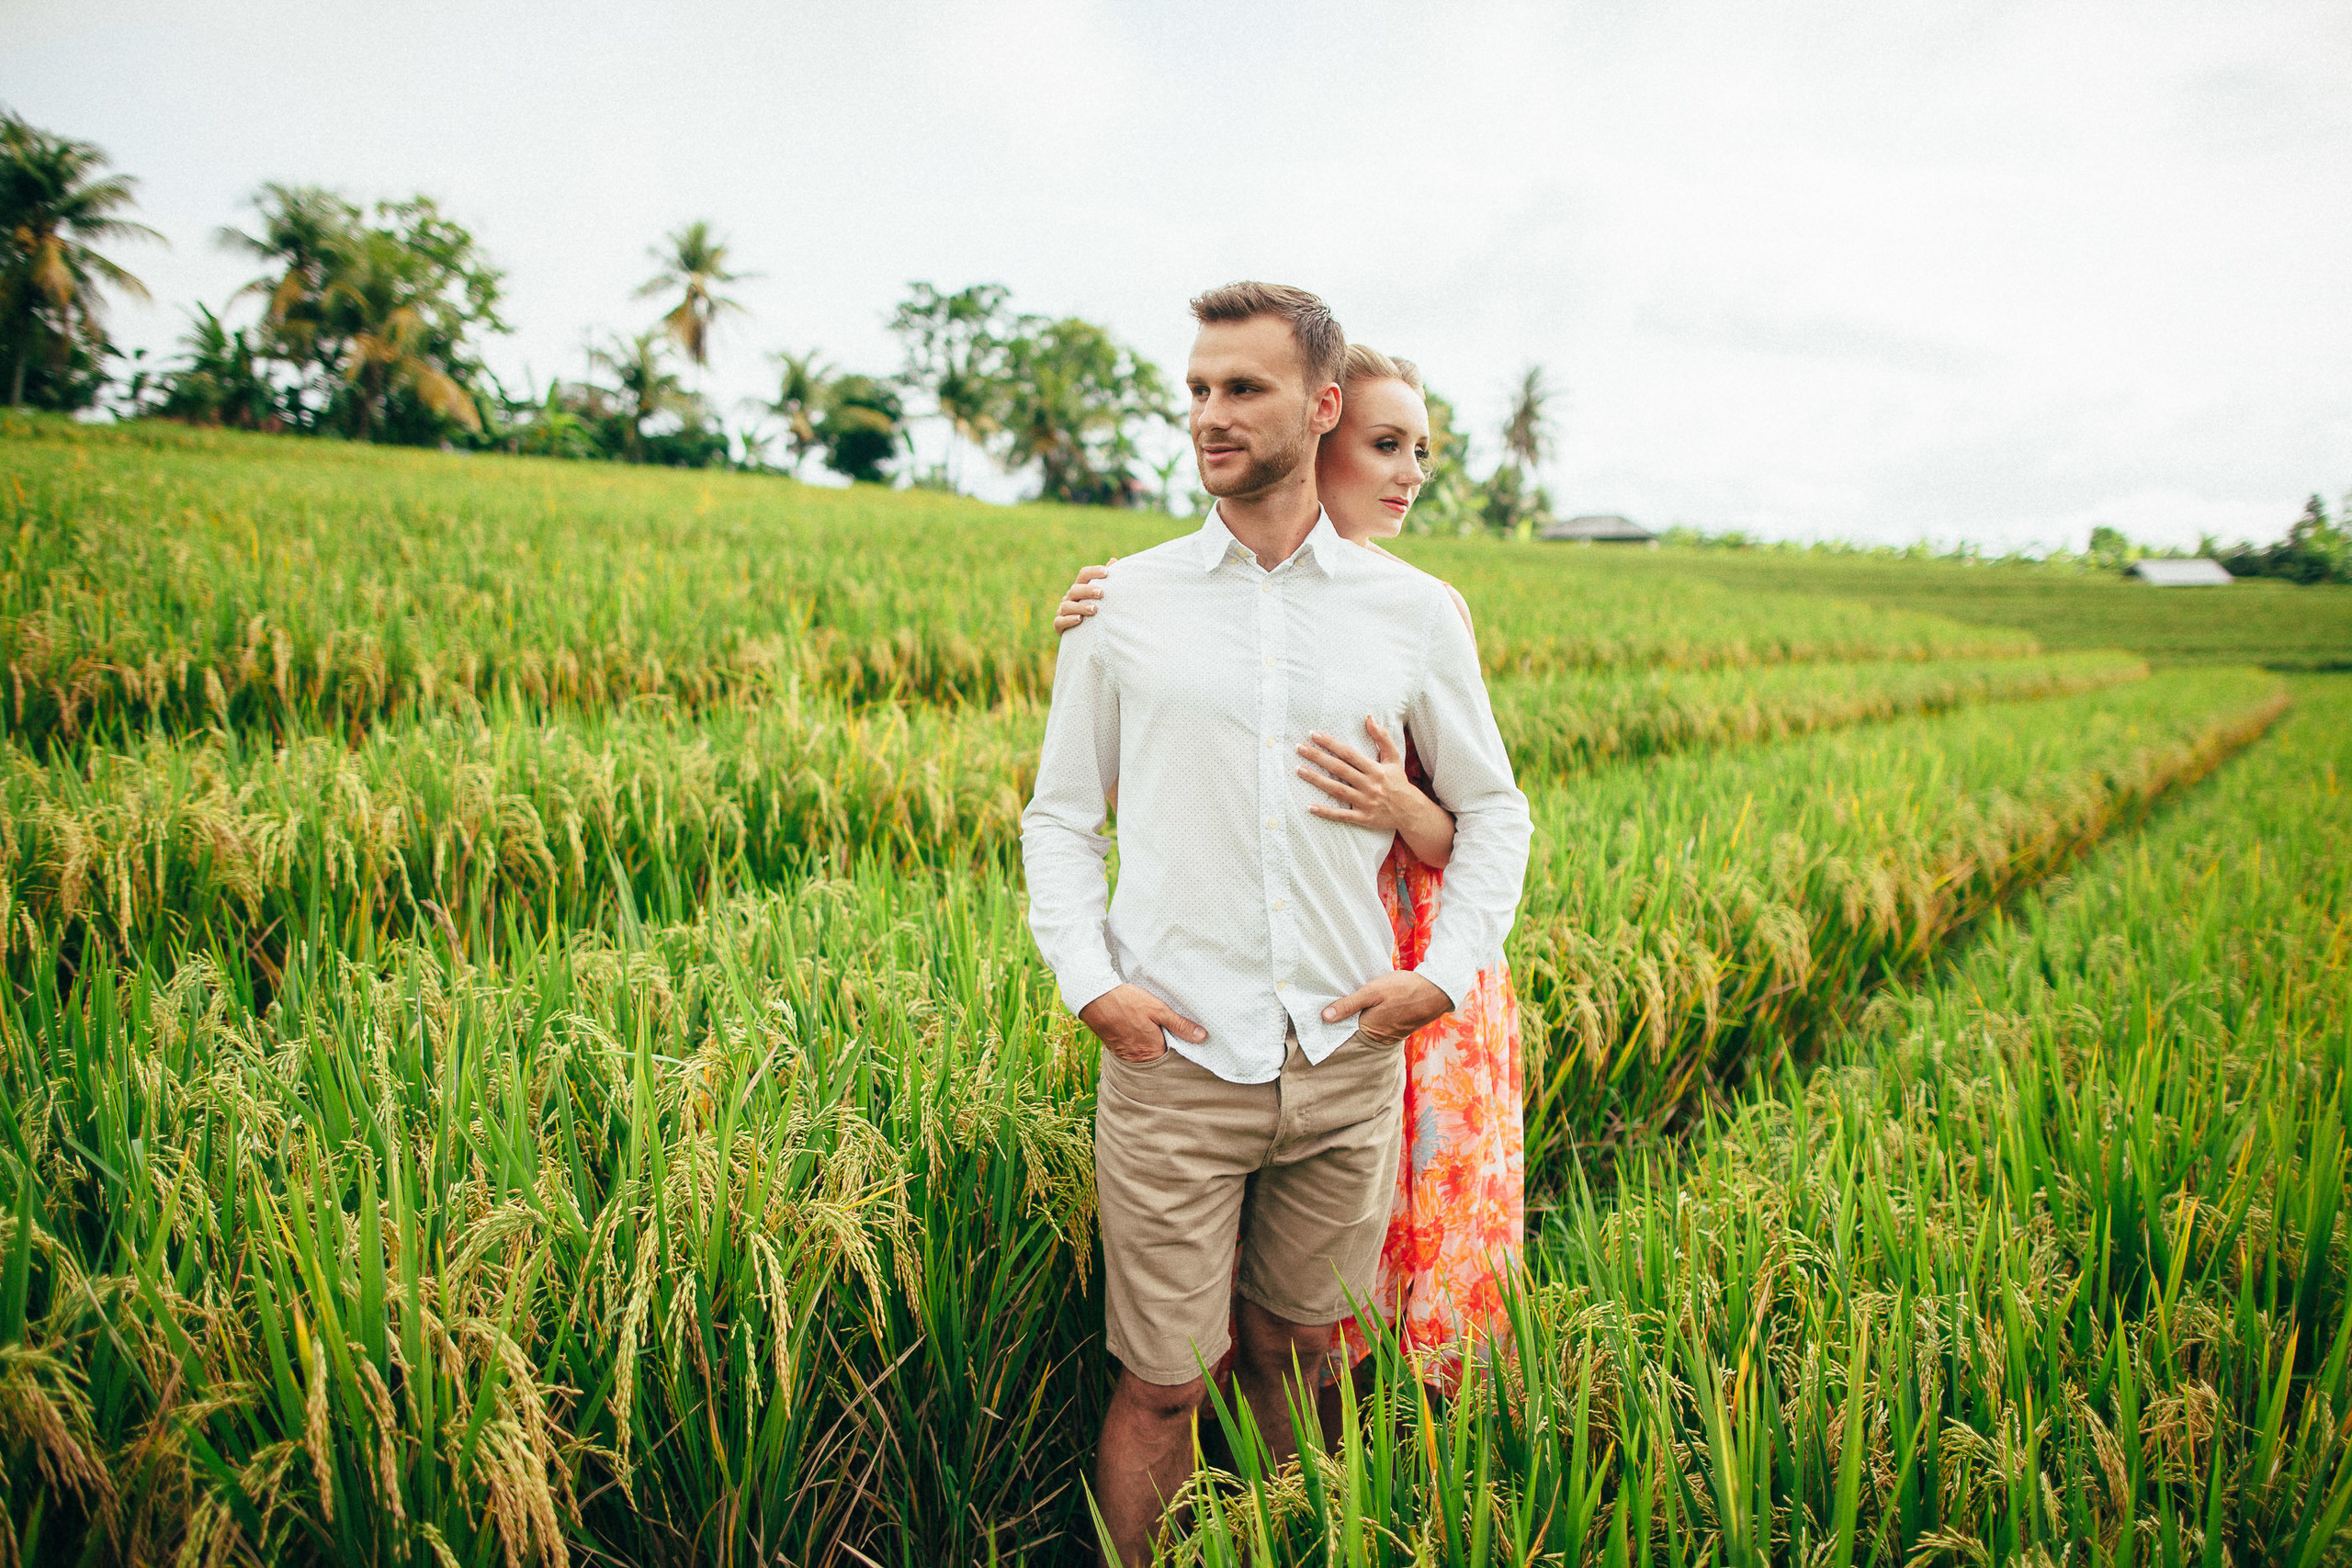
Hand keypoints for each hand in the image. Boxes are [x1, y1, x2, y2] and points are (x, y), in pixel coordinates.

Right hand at [1053, 560, 1115, 633]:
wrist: (1085, 635)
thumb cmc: (1096, 612)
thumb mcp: (1101, 596)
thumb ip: (1106, 580)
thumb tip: (1113, 560)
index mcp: (1080, 588)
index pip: (1084, 574)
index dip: (1094, 572)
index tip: (1107, 572)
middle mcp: (1069, 598)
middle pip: (1075, 589)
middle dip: (1088, 590)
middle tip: (1101, 593)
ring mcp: (1062, 611)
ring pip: (1067, 606)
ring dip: (1080, 606)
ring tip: (1094, 609)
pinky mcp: (1058, 626)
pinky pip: (1059, 621)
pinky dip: (1068, 620)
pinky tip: (1079, 620)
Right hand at [1081, 983, 1205, 1062]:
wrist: (1094, 997)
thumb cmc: (1127, 1002)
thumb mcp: (1158, 1009)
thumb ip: (1179, 1025)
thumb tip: (1202, 1037)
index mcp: (1152, 1051)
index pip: (1173, 1056)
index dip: (1180, 1044)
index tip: (1184, 1034)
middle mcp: (1138, 1058)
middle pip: (1159, 1055)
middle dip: (1165, 1044)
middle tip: (1167, 1027)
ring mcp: (1125, 1055)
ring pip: (1145, 1052)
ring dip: (1150, 1042)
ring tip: (1151, 1025)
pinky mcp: (1116, 1048)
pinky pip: (1133, 1049)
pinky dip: (1137, 1041)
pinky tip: (1138, 1026)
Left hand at [1297, 718, 1420, 831]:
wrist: (1411, 811)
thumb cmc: (1398, 782)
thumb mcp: (1394, 758)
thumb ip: (1382, 737)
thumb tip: (1369, 719)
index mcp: (1376, 769)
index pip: (1349, 753)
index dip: (1331, 743)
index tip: (1314, 735)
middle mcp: (1369, 785)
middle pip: (1339, 769)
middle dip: (1318, 757)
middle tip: (1300, 748)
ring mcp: (1365, 802)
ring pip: (1337, 789)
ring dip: (1317, 780)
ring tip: (1299, 769)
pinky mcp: (1363, 818)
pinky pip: (1341, 814)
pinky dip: (1326, 811)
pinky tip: (1310, 806)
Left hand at [1323, 971, 1450, 1044]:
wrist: (1437, 990)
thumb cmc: (1404, 989)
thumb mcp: (1372, 991)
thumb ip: (1349, 1005)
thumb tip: (1325, 1017)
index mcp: (1369, 1030)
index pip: (1343, 1029)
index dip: (1335, 1018)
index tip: (1325, 1008)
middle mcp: (1379, 1038)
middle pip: (1356, 1029)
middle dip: (1349, 1017)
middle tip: (1342, 1000)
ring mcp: (1391, 1035)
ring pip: (1369, 1026)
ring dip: (1363, 1016)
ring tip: (1360, 1000)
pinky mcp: (1399, 1029)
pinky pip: (1381, 1025)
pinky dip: (1376, 1016)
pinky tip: (1376, 1004)